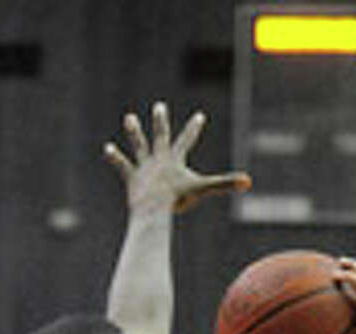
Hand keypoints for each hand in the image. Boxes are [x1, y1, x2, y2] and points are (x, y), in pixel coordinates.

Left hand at [104, 101, 250, 215]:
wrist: (155, 204)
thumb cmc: (178, 198)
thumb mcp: (203, 189)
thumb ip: (225, 184)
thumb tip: (248, 182)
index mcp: (175, 159)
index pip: (187, 139)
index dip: (194, 128)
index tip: (199, 116)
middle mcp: (158, 158)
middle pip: (161, 136)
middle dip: (161, 121)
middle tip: (159, 106)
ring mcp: (144, 167)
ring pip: (139, 145)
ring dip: (134, 132)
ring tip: (129, 118)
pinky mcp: (132, 177)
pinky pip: (123, 165)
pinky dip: (115, 158)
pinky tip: (107, 149)